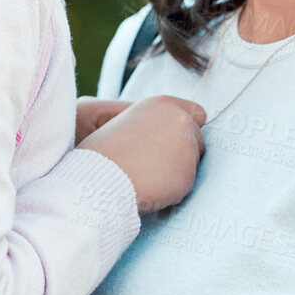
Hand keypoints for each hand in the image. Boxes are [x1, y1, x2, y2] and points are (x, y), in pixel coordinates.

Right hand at [79, 95, 205, 213]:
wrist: (98, 180)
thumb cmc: (104, 154)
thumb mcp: (125, 123)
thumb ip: (152, 122)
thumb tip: (175, 127)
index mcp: (161, 104)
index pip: (196, 113)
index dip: (186, 129)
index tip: (176, 140)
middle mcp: (179, 120)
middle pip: (197, 139)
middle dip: (181, 152)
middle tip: (153, 163)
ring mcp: (187, 146)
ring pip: (191, 163)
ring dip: (175, 171)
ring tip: (145, 175)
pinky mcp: (188, 174)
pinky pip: (184, 185)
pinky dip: (171, 190)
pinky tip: (150, 188)